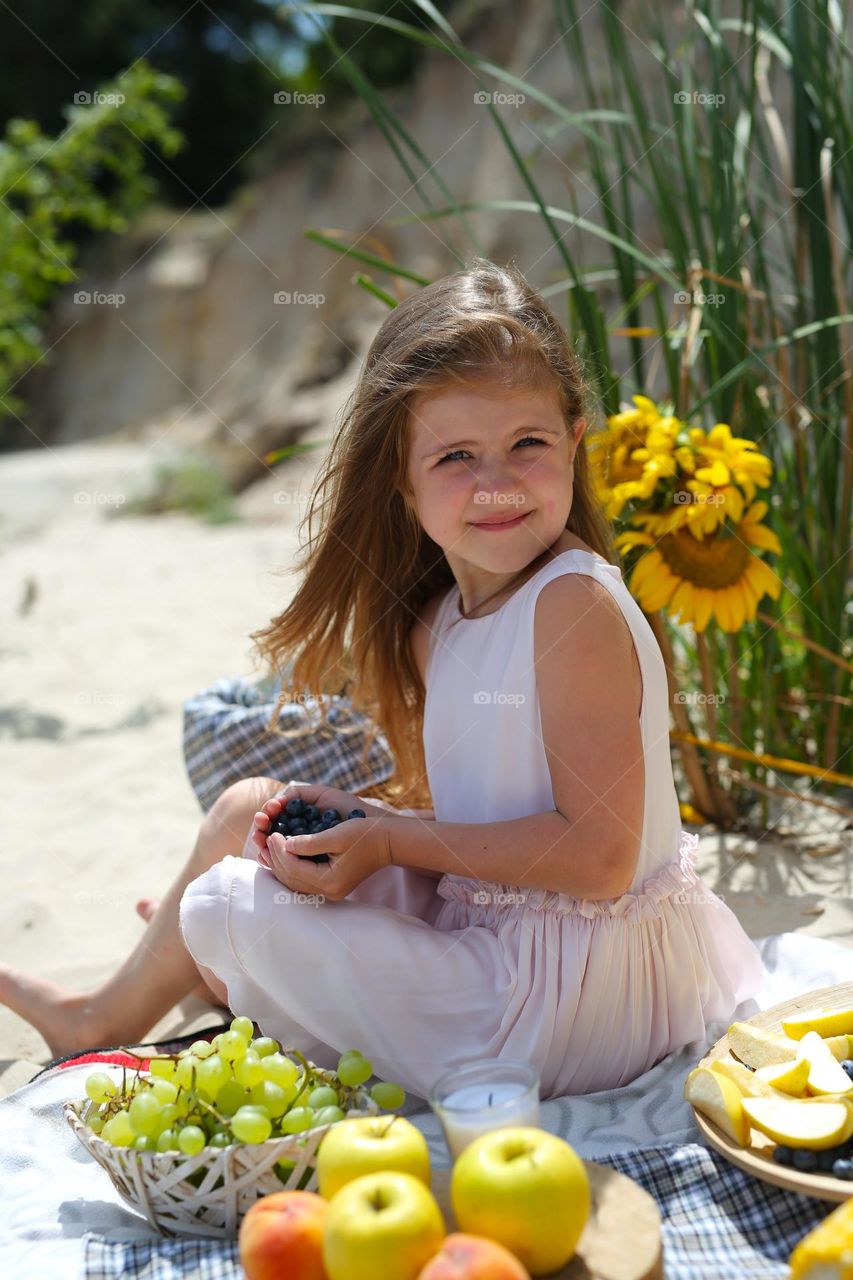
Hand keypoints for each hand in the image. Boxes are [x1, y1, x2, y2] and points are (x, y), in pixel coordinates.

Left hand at [262, 803, 393, 901]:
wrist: (387, 842)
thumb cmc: (365, 834)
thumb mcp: (336, 834)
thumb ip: (309, 842)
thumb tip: (285, 844)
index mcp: (329, 881)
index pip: (294, 867)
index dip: (279, 850)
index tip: (272, 833)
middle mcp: (328, 891)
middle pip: (291, 878)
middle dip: (276, 857)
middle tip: (268, 837)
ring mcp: (330, 891)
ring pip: (294, 882)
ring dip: (280, 864)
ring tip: (271, 845)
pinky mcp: (331, 886)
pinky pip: (303, 881)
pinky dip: (290, 868)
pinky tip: (283, 855)